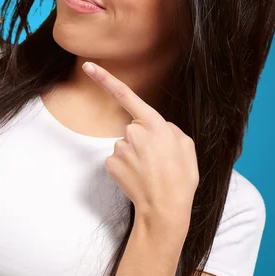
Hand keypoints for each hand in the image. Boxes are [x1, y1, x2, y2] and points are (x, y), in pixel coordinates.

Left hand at [82, 62, 198, 230]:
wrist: (165, 209)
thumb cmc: (180, 178)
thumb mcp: (186, 146)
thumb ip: (169, 129)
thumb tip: (156, 127)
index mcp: (154, 123)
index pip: (125, 95)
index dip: (105, 79)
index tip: (88, 66)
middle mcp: (133, 132)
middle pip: (133, 129)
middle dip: (144, 141)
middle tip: (160, 161)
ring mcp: (119, 148)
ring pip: (126, 146)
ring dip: (136, 156)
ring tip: (152, 172)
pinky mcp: (110, 164)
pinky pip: (118, 160)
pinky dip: (126, 168)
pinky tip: (138, 178)